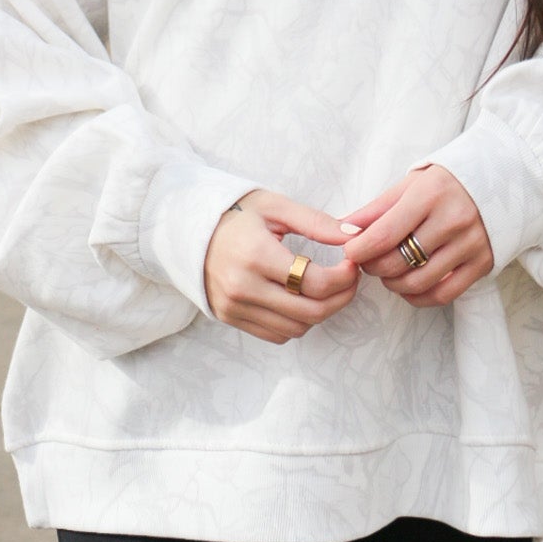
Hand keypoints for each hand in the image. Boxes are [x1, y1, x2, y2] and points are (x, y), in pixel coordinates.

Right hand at [203, 189, 359, 343]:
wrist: (187, 229)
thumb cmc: (235, 214)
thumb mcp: (275, 207)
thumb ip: (317, 222)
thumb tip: (355, 235)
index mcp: (256, 256)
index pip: (314, 282)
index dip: (344, 278)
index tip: (352, 264)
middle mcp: (243, 287)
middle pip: (310, 312)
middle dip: (341, 298)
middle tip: (349, 280)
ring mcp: (234, 307)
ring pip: (296, 328)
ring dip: (320, 312)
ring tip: (324, 288)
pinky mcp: (230, 318)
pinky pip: (276, 335)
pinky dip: (296, 322)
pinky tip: (298, 299)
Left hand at [338, 164, 493, 306]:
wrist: (501, 181)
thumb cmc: (447, 183)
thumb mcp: (410, 185)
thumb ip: (376, 209)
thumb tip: (343, 230)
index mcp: (431, 195)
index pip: (385, 234)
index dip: (360, 249)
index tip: (350, 252)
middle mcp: (453, 220)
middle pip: (398, 262)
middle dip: (373, 267)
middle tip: (367, 261)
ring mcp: (471, 244)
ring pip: (418, 282)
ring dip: (393, 284)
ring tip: (388, 272)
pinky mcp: (483, 263)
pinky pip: (443, 294)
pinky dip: (419, 297)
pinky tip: (409, 286)